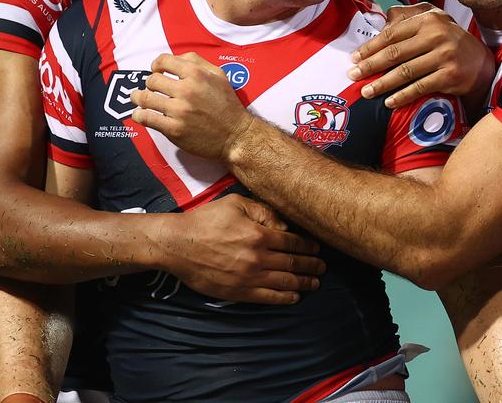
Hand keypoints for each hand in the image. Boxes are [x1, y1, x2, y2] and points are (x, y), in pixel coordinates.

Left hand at [131, 52, 252, 161]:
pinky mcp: (174, 129)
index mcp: (196, 74)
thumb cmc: (228, 105)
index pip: (163, 61)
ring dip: (137, 97)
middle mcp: (187, 90)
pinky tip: (140, 114)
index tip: (155, 71)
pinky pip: (147, 118)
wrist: (236, 135)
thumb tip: (175, 59)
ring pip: (145, 98)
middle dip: (149, 83)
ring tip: (138, 98)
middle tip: (152, 89)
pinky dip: (139, 115)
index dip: (156, 65)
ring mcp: (179, 111)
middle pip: (152, 80)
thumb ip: (197, 62)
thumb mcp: (219, 75)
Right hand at [157, 194, 324, 303]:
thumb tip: (284, 224)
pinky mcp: (238, 292)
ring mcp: (249, 278)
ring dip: (303, 283)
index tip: (318, 248)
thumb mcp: (236, 203)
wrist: (178, 245)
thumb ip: (263, 211)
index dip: (309, 246)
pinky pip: (268, 297)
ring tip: (315, 283)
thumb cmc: (206, 220)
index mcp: (259, 235)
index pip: (293, 243)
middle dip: (311, 266)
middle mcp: (258, 258)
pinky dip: (284, 298)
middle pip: (293, 263)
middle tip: (323, 268)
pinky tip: (294, 297)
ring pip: (285, 282)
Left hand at [349, 3, 495, 110]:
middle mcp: (437, 35)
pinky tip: (389, 102)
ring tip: (366, 91)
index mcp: (428, 20)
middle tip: (354, 75)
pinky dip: (402, 96)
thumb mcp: (434, 22)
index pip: (392, 34)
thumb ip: (409, 18)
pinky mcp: (450, 76)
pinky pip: (420, 88)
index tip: (354, 58)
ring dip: (382, 84)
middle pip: (395, 53)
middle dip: (370, 65)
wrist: (481, 64)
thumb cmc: (450, 42)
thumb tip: (382, 20)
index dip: (371, 47)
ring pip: (405, 72)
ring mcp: (445, 56)